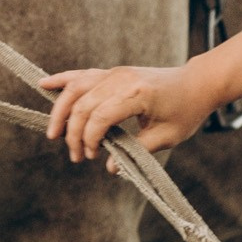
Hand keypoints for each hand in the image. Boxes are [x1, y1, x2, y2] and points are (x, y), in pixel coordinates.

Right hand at [40, 63, 215, 162]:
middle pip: (84, 105)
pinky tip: (44, 85)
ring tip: (53, 133)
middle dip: (74, 133)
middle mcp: (121, 79)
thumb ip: (138, 151)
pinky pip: (81, 75)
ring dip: (60, 110)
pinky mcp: (111, 72)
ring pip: (76, 89)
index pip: (100, 117)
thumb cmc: (185, 111)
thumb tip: (111, 168)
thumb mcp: (167, 136)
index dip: (90, 139)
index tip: (93, 157)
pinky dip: (62, 80)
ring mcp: (114, 73)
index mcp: (137, 94)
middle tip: (76, 156)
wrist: (197, 83)